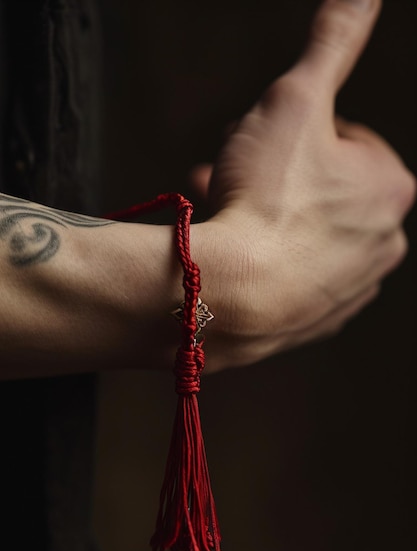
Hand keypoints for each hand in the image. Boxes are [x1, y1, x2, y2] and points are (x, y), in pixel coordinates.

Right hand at [192, 0, 415, 371]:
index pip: (343, 138)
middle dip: (271, 171)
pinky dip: (264, 256)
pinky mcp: (318, 318)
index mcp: (391, 187)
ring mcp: (351, 286)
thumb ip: (332, 45)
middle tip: (234, 170)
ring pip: (302, 230)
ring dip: (262, 212)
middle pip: (320, 186)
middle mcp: (383, 241)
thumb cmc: (267, 201)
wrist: (234, 294)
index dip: (295, 131)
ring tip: (221, 206)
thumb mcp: (294, 102)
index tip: (265, 140)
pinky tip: (235, 247)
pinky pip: (291, 274)